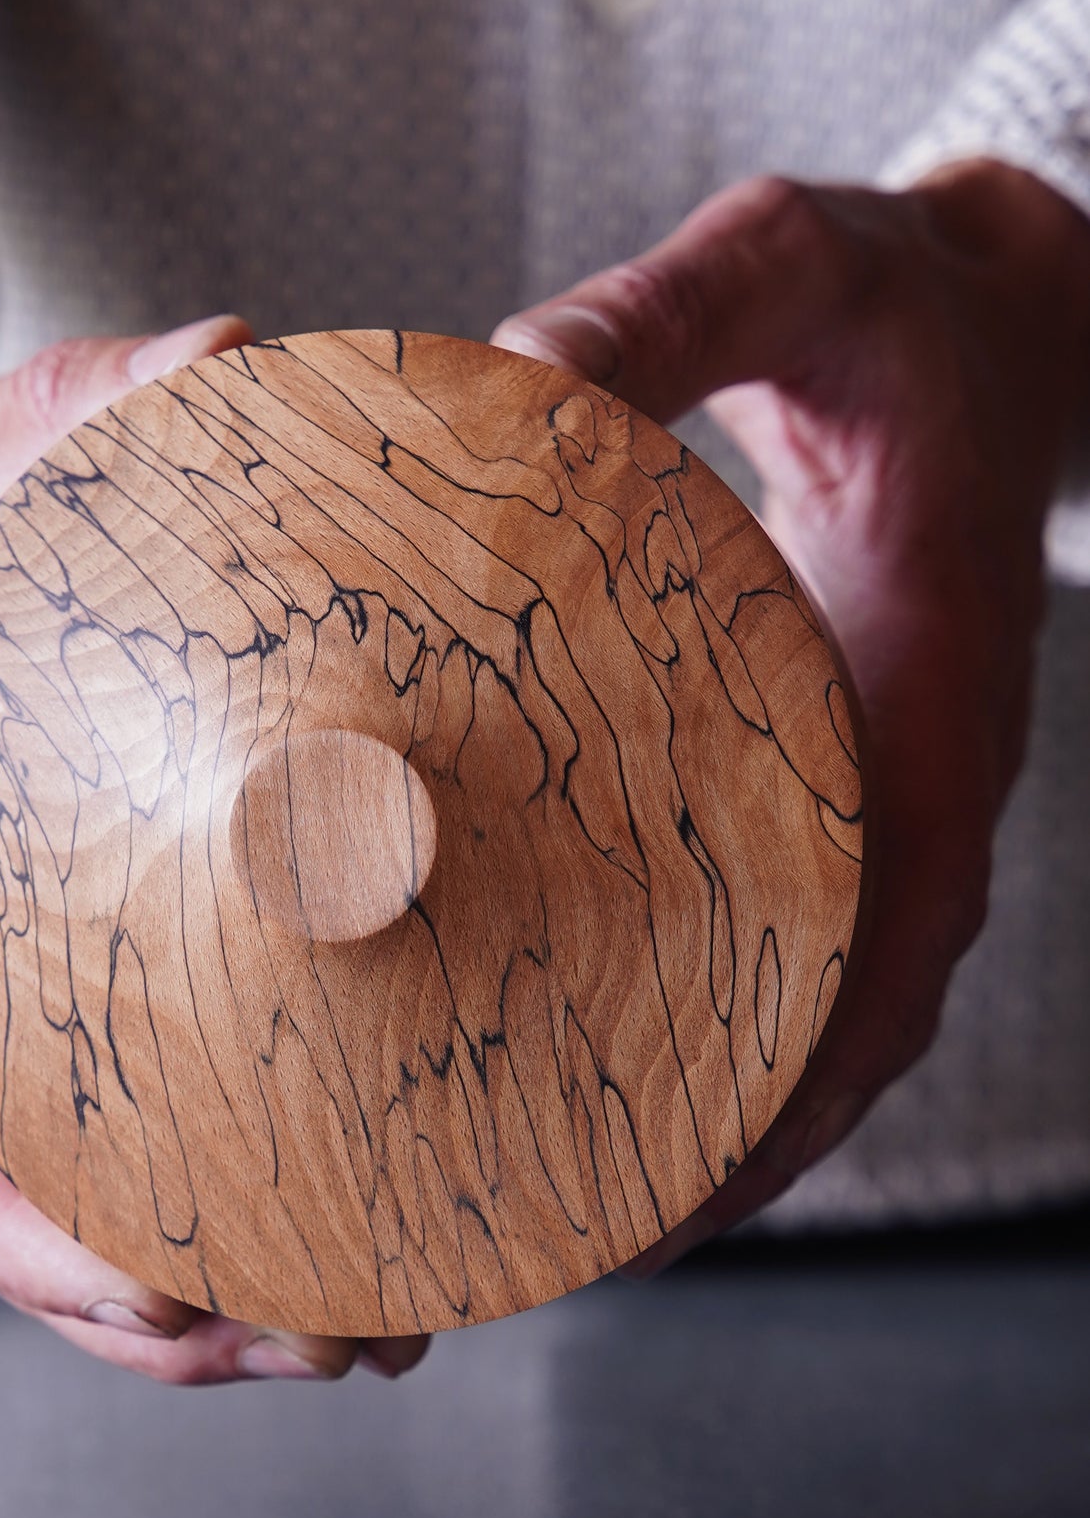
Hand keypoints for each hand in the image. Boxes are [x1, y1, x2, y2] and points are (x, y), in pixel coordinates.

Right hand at [0, 318, 430, 1381]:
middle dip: (177, 1311)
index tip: (174, 1289)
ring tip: (379, 1328)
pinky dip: (211, 1195)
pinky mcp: (43, 984)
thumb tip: (240, 362)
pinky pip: (113, 1126)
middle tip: (359, 1337)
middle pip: (21, 1225)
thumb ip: (81, 411)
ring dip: (213, 1296)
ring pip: (76, 1210)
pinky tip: (335, 1211)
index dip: (34, 1245)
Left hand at [493, 160, 1089, 1267]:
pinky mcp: (855, 826)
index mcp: (926, 713)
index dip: (766, 1101)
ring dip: (695, 1144)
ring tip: (530, 1219)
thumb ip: (669, 309)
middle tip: (524, 1245)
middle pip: (826, 1057)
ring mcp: (896, 836)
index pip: (871, 958)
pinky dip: (707, 1059)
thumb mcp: (804, 272)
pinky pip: (788, 978)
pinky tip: (584, 1090)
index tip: (636, 1197)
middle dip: (696, 1169)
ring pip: (808, 1045)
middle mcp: (923, 813)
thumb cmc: (913, 320)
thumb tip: (501, 373)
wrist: (1017, 336)